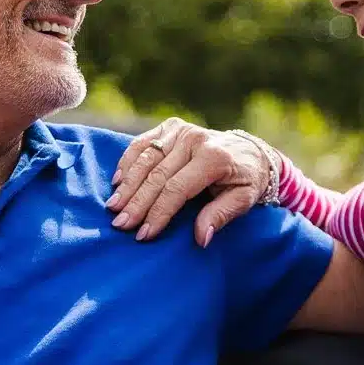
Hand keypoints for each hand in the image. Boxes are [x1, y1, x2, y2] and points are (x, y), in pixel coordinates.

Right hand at [108, 118, 271, 246]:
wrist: (250, 150)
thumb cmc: (246, 180)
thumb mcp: (243, 200)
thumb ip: (221, 216)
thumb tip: (201, 238)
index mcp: (213, 158)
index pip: (177, 189)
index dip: (158, 213)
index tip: (144, 234)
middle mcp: (194, 140)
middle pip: (157, 175)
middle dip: (136, 203)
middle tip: (120, 225)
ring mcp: (181, 130)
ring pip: (145, 159)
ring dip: (127, 185)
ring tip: (113, 207)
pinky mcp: (171, 126)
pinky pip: (142, 143)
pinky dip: (127, 162)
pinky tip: (117, 182)